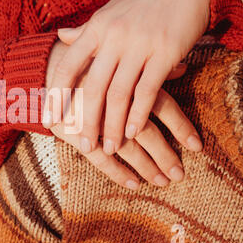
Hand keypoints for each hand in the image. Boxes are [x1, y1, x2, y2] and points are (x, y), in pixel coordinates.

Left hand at [45, 0, 208, 156]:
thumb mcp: (109, 11)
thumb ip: (86, 30)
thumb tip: (61, 36)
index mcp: (96, 28)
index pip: (68, 67)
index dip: (55, 96)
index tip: (48, 120)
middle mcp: (114, 37)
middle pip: (93, 87)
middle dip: (85, 120)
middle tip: (83, 145)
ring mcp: (140, 45)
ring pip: (119, 94)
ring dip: (113, 125)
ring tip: (109, 147)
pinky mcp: (166, 52)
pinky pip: (148, 90)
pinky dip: (139, 114)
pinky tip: (134, 132)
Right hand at [45, 41, 201, 189]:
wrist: (45, 69)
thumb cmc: (88, 63)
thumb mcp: (118, 58)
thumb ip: (148, 65)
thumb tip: (182, 69)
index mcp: (127, 80)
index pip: (162, 105)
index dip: (180, 127)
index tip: (196, 147)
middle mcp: (112, 101)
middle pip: (146, 131)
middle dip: (165, 155)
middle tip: (179, 174)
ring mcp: (93, 120)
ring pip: (125, 148)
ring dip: (145, 167)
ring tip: (161, 182)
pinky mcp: (75, 134)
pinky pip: (99, 158)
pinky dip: (117, 172)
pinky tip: (133, 184)